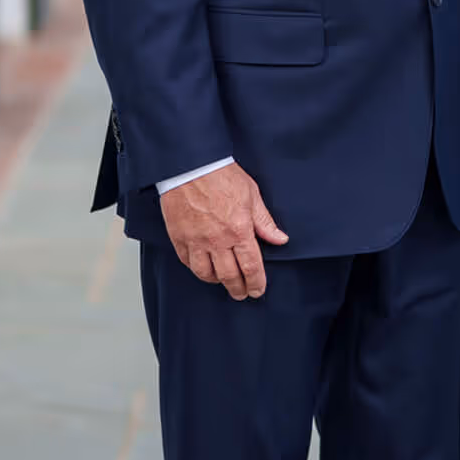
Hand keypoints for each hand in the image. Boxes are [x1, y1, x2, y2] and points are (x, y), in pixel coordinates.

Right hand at [159, 162, 287, 299]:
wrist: (190, 165)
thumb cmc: (222, 175)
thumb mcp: (252, 195)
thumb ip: (264, 222)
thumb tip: (280, 239)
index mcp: (239, 230)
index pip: (251, 266)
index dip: (256, 283)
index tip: (258, 290)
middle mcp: (217, 240)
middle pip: (229, 276)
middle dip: (238, 289)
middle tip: (242, 293)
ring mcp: (195, 241)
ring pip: (206, 274)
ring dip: (217, 282)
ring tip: (224, 282)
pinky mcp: (179, 237)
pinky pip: (188, 262)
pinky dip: (197, 269)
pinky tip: (204, 268)